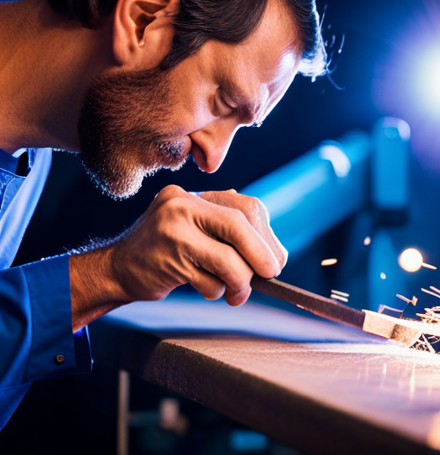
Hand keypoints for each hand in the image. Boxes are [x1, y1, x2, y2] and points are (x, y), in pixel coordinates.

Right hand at [109, 185, 286, 305]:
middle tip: (269, 276)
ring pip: (228, 260)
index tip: (275, 259)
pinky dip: (216, 292)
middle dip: (261, 256)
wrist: (116, 268)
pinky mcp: (167, 260)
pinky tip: (206, 288)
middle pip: (239, 226)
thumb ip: (226, 229)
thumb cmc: (164, 250)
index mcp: (193, 196)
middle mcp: (182, 206)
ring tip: (235, 292)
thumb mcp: (193, 227)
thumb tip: (274, 253)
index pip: (245, 208)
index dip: (266, 236)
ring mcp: (172, 231)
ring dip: (240, 283)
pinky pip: (210, 282)